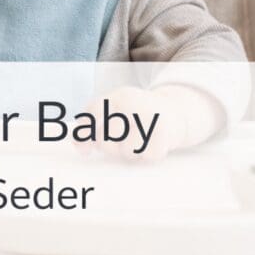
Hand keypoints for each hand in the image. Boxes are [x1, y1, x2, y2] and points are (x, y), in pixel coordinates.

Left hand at [76, 85, 222, 161]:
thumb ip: (88, 125)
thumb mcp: (110, 109)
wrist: (173, 110)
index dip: (89, 133)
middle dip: (110, 146)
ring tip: (136, 139)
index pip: (92, 119)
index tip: (95, 136)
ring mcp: (151, 120)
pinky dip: (146, 155)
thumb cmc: (134, 113)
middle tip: (119, 138)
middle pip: (106, 142)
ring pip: (127, 152)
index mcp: (118, 97)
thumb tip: (80, 148)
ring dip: (130, 151)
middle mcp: (134, 106)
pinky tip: (150, 142)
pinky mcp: (165, 136)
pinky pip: (146, 158)